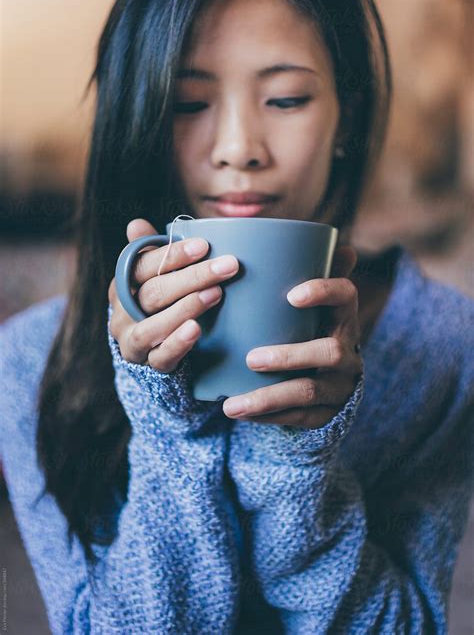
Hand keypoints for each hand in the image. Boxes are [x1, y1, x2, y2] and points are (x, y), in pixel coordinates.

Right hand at [108, 218, 239, 371]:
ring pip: (153, 326)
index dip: (172, 255)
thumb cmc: (161, 302)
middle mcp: (122, 314)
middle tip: (227, 266)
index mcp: (122, 285)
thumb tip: (136, 224)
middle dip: (192, 277)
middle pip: (154, 292)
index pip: (142, 265)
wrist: (154, 349)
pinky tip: (196, 329)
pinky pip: (161, 357)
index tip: (204, 245)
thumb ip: (153, 253)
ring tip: (215, 294)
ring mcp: (134, 342)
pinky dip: (178, 343)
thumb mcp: (156, 276)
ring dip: (186, 307)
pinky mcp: (149, 365)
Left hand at [222, 245, 362, 427]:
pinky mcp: (327, 412)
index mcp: (342, 316)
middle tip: (251, 359)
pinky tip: (240, 413)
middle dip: (288, 355)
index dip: (323, 292)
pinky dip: (268, 416)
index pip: (345, 296)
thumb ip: (298, 272)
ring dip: (269, 397)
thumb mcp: (306, 305)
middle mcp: (348, 350)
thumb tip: (302, 234)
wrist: (325, 380)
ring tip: (232, 404)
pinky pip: (300, 418)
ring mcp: (340, 384)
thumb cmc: (306, 330)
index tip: (291, 294)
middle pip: (328, 351)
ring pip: (310, 391)